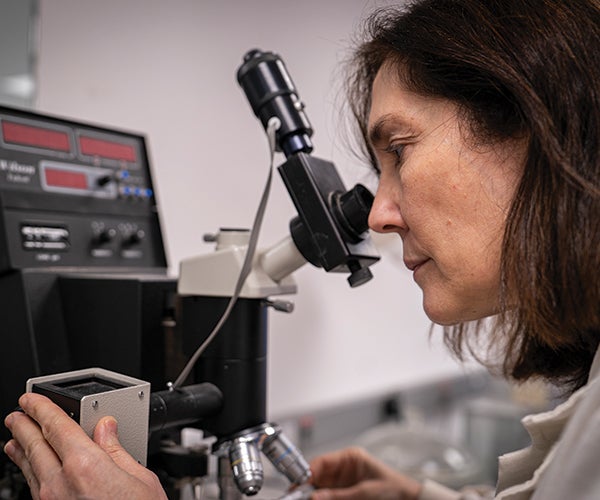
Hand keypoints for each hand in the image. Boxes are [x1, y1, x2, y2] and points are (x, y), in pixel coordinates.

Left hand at [4, 392, 166, 499]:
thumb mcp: (140, 477)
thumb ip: (116, 449)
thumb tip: (106, 427)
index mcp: (86, 464)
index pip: (56, 426)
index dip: (41, 408)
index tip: (31, 399)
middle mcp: (61, 482)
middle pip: (35, 444)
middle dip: (24, 425)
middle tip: (17, 412)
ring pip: (28, 467)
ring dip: (20, 448)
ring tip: (13, 438)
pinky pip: (32, 487)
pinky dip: (26, 471)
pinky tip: (28, 469)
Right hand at [309, 447, 421, 499]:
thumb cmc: (395, 489)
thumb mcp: (366, 492)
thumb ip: (340, 495)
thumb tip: (316, 496)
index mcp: (350, 458)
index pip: (322, 462)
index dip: (307, 472)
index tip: (298, 484)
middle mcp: (344, 469)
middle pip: (318, 476)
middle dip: (307, 486)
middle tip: (297, 496)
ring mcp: (343, 483)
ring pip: (321, 488)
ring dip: (313, 494)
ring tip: (304, 498)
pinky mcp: (345, 494)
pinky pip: (329, 496)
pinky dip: (322, 498)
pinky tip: (316, 499)